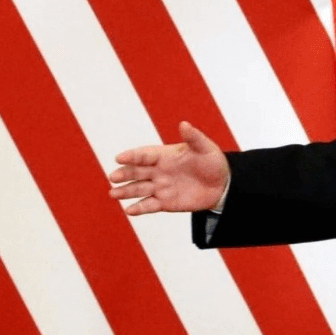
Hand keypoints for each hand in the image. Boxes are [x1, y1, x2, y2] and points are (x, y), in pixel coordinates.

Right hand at [108, 121, 229, 214]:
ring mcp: (160, 187)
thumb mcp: (206, 148)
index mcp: (164, 155)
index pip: (144, 155)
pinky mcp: (165, 203)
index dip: (132, 156)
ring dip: (126, 191)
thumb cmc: (213, 162)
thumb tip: (184, 124)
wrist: (222, 185)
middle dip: (124, 174)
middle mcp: (158, 171)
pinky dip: (139, 208)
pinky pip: (149, 206)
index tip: (119, 158)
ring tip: (113, 194)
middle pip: (136, 172)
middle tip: (113, 177)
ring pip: (138, 189)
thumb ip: (194, 138)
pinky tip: (129, 211)